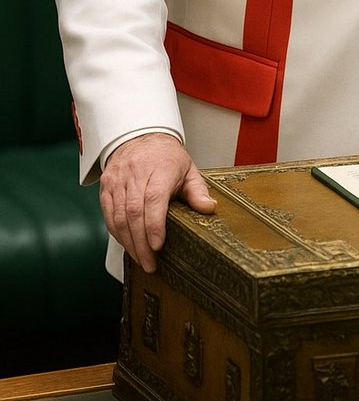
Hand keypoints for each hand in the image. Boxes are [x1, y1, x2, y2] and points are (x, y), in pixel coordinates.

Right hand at [99, 133, 216, 272]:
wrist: (139, 137)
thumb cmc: (166, 157)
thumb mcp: (188, 169)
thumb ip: (198, 190)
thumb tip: (209, 208)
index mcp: (160, 168)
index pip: (154, 198)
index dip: (154, 224)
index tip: (158, 245)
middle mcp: (136, 173)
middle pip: (134, 212)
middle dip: (141, 243)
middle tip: (150, 263)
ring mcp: (118, 179)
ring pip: (119, 216)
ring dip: (129, 242)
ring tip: (140, 259)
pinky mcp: (106, 186)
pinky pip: (108, 214)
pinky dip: (117, 233)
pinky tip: (127, 244)